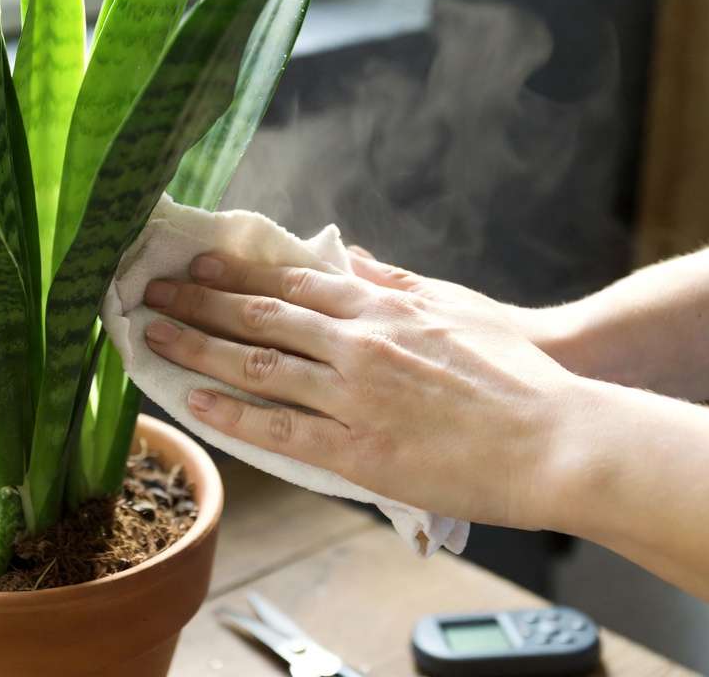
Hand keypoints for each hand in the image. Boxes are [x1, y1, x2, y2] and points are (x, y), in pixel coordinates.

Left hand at [142, 247, 585, 529]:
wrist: (556, 437)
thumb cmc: (517, 372)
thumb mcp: (456, 308)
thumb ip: (398, 283)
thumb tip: (354, 258)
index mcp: (383, 308)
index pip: (293, 283)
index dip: (238, 274)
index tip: (198, 265)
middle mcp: (359, 343)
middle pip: (261, 317)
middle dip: (200, 303)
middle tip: (153, 292)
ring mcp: (354, 396)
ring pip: (258, 367)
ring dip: (199, 350)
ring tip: (154, 338)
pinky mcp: (357, 450)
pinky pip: (279, 429)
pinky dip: (232, 415)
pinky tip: (194, 404)